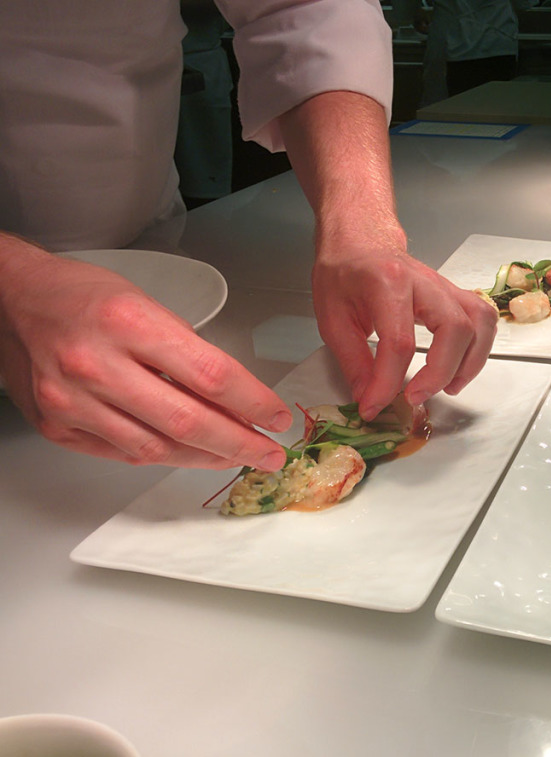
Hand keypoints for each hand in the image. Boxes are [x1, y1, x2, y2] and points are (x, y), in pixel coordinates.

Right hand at [0, 238, 291, 468]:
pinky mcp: (57, 426)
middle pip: (187, 420)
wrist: (9, 299)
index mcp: (129, 323)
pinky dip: (162, 455)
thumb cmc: (82, 296)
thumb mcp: (146, 305)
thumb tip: (237, 400)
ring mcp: (71, 401)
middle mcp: (97, 365)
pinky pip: (122, 454)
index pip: (211, 375)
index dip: (253, 403)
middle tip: (270, 454)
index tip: (278, 418)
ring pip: (155, 448)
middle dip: (239, 444)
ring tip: (235, 456)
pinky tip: (188, 454)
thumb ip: (188, 353)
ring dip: (204, 458)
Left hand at [312, 233, 497, 419]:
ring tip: (447, 387)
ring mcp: (445, 287)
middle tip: (414, 396)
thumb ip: (353, 362)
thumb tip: (369, 400)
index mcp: (386, 282)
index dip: (388, 383)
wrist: (360, 242)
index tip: (374, 406)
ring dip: (470, 363)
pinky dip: (479, 349)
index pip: (398, 341)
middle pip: (454, 328)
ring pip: (480, 323)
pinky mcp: (456, 295)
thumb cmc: (344, 273)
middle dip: (439, 373)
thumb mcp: (332, 318)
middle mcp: (424, 281)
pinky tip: (460, 368)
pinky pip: (484, 319)